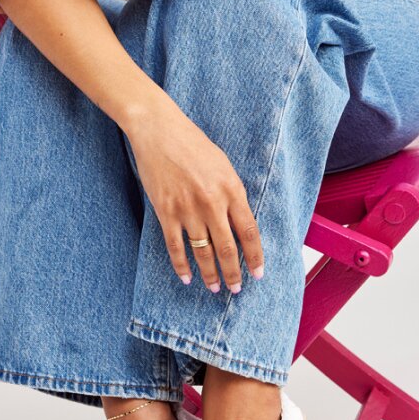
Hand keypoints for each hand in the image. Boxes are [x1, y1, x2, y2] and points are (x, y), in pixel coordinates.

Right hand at [124, 101, 264, 292]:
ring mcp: (188, 208)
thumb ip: (233, 194)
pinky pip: (175, 246)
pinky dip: (181, 265)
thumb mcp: (224, 166)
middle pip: (227, 247)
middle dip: (234, 272)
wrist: (160, 131)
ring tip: (215, 288)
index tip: (259, 273)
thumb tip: (240, 223)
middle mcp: (212, 202)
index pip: (249, 231)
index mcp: (232, 189)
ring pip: (202, 251)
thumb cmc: (194, 145)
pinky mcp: (165, 211)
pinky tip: (187, 277)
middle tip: (237, 288)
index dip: (255, 256)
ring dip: (210, 274)